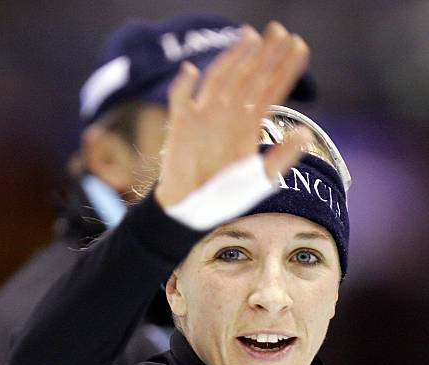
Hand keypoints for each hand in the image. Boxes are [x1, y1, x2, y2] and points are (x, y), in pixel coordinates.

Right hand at [156, 22, 312, 208]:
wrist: (193, 210)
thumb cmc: (225, 196)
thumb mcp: (260, 179)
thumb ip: (282, 157)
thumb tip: (307, 133)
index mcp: (248, 125)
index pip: (270, 90)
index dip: (285, 69)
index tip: (301, 46)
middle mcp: (228, 114)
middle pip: (248, 78)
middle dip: (264, 55)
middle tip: (280, 31)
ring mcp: (204, 116)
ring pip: (220, 79)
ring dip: (233, 60)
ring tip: (249, 38)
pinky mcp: (181, 125)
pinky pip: (180, 99)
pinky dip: (183, 86)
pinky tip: (191, 71)